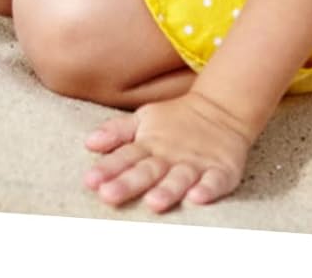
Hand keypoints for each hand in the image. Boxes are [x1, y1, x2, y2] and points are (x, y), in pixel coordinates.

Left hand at [84, 90, 255, 210]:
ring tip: (153, 202)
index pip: (125, 158)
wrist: (222, 109)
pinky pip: (215, 180)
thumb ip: (118, 133)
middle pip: (147, 171)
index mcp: (149, 145)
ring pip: (179, 178)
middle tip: (109, 195)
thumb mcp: (144, 120)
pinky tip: (198, 198)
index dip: (108, 169)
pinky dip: (208, 189)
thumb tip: (89, 142)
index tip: (90, 180)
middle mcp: (170, 156)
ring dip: (167, 190)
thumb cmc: (176, 122)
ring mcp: (195, 163)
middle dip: (128, 183)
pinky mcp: (221, 169)